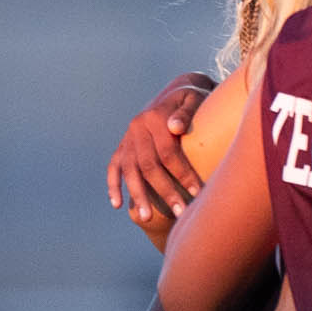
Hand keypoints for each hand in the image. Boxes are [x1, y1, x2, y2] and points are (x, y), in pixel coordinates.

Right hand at [107, 71, 216, 222]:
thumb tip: (175, 127)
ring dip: (138, 195)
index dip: (183, 173)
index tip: (198, 193)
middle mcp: (137, 128)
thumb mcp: (194, 101)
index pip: (168, 152)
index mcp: (154, 118)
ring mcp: (127, 138)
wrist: (178, 92)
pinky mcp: (123, 146)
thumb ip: (186, 113)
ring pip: (130, 170)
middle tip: (180, 213)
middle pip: (149, 165)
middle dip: (164, 191)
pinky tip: (117, 205)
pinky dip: (113, 185)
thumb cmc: (194, 101)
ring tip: (148, 218)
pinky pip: (114, 167)